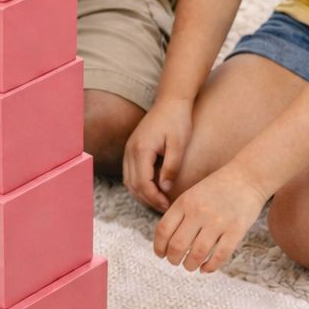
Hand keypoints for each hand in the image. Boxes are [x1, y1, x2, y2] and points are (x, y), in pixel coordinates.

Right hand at [123, 97, 193, 211]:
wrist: (170, 101)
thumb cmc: (177, 120)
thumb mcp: (179, 144)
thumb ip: (172, 166)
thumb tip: (165, 188)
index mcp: (141, 149)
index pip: (142, 183)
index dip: (154, 198)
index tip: (168, 205)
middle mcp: (130, 150)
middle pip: (133, 185)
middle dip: (148, 199)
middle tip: (165, 207)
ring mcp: (128, 149)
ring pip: (129, 181)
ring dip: (142, 194)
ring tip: (160, 201)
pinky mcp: (132, 149)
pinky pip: (130, 173)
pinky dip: (139, 185)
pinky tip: (154, 189)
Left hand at [153, 165, 267, 273]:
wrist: (248, 176)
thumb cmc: (218, 187)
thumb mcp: (193, 193)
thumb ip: (180, 213)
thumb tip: (166, 241)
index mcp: (185, 202)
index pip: (163, 230)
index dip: (159, 247)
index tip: (161, 255)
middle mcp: (198, 212)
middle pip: (177, 245)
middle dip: (173, 259)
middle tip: (175, 262)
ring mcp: (218, 221)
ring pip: (197, 254)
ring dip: (190, 265)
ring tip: (190, 266)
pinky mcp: (236, 230)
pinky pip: (220, 256)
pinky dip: (210, 267)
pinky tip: (206, 268)